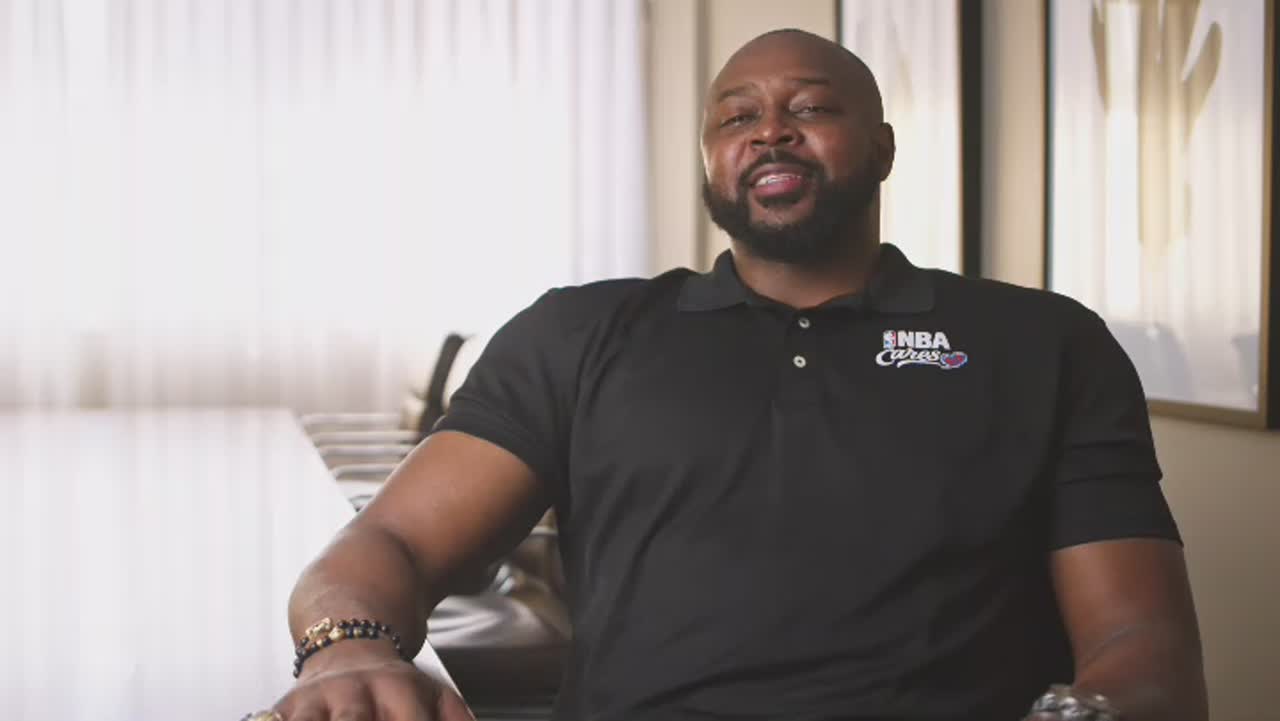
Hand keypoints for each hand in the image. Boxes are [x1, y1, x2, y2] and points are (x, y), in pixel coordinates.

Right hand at [270, 642, 473, 720]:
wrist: (346, 632)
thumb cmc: (395, 684)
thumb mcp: (434, 695)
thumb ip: (456, 719)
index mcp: (397, 691)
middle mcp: (355, 693)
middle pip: (353, 720)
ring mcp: (316, 699)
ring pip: (307, 720)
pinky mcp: (283, 708)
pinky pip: (271, 720)